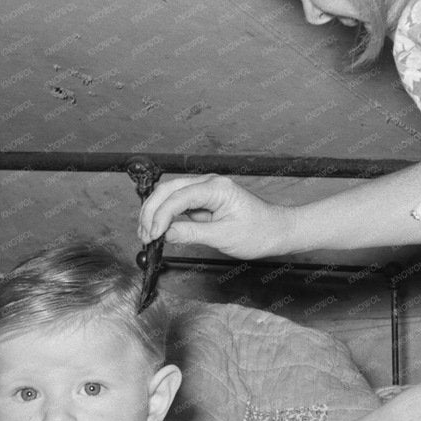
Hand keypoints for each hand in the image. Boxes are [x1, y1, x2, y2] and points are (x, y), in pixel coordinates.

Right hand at [138, 174, 291, 258]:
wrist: (277, 231)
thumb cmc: (259, 232)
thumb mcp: (224, 236)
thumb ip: (191, 233)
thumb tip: (165, 234)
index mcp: (216, 187)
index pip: (178, 197)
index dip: (161, 216)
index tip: (152, 235)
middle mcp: (208, 183)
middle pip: (167, 190)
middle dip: (151, 211)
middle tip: (143, 235)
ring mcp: (205, 190)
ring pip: (169, 195)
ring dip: (155, 212)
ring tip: (146, 234)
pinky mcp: (204, 200)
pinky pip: (178, 204)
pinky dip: (165, 216)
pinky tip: (158, 230)